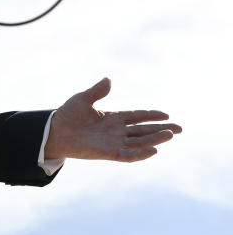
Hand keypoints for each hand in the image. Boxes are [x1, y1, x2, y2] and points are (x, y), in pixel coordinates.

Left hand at [44, 78, 181, 161]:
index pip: (137, 117)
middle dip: (161, 129)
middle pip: (143, 130)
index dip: (151, 115)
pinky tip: (154, 150)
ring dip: (155, 139)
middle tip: (180, 128)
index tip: (167, 114)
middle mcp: (116, 131)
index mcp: (112, 118)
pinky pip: (127, 155)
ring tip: (171, 135)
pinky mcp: (107, 153)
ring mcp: (113, 142)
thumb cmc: (67, 116)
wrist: (54, 132)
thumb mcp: (82, 99)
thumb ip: (97, 91)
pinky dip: (140, 154)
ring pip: (139, 142)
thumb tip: (109, 80)